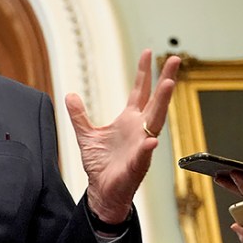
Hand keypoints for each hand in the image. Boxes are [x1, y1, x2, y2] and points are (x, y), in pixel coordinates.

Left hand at [65, 50, 179, 222]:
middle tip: (173, 59)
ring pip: (155, 122)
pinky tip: (151, 140)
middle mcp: (139, 129)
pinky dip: (147, 147)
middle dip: (164, 79)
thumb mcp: (85, 135)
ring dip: (162, 103)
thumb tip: (69, 95)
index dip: (143, 73)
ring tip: (168, 84)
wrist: (102, 189)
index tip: (147, 52)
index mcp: (129, 120)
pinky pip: (143, 154)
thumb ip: (79, 115)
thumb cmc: (100, 164)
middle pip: (155, 100)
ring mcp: (141, 145)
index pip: (139, 92)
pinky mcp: (137, 164)